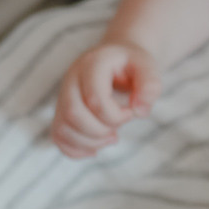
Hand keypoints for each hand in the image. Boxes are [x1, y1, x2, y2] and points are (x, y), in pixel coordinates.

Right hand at [51, 41, 160, 158]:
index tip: (130, 113)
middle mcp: (71, 78)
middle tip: (117, 129)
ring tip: (110, 137)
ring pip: (62, 128)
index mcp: (92, 64)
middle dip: (99, 131)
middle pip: (72, 114)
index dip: (115, 116)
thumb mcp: (147, 67)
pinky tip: (96, 147)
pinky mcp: (60, 112)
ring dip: (89, 142)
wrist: (116, 59)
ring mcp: (62, 96)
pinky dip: (76, 149)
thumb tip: (139, 111)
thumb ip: (150, 85)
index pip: (94, 99)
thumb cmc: (132, 65)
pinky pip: (58, 137)